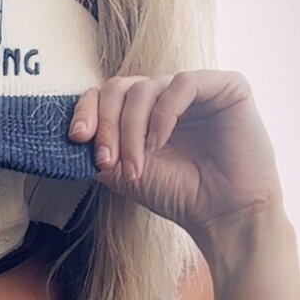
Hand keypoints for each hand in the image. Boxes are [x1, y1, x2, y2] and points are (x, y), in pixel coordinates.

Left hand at [69, 71, 284, 245]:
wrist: (224, 216)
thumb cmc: (180, 196)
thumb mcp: (125, 173)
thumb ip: (99, 151)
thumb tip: (72, 135)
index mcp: (146, 111)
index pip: (107, 93)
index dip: (88, 109)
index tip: (77, 137)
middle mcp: (168, 96)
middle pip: (120, 87)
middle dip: (107, 125)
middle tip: (106, 161)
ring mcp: (197, 90)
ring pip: (145, 88)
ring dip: (131, 129)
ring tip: (136, 165)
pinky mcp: (227, 87)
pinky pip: (182, 83)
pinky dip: (163, 114)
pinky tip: (159, 143)